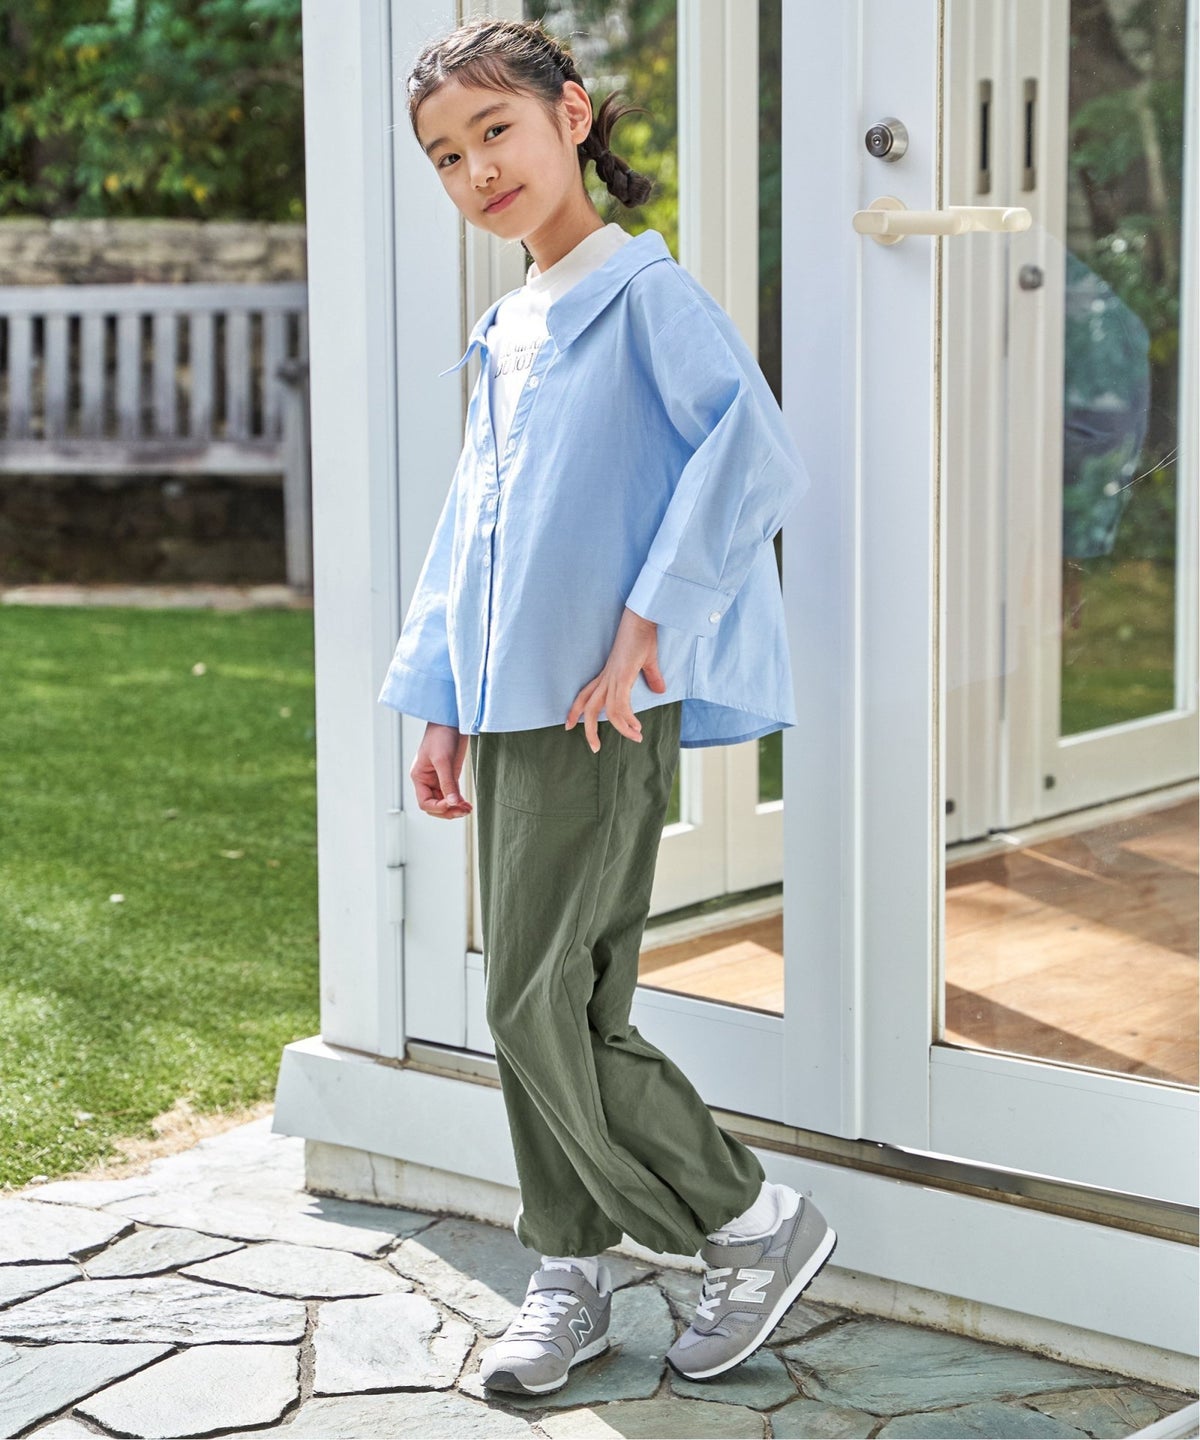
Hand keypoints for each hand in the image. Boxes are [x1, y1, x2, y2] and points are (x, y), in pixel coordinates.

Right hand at [411, 721, 472, 818]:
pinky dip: (460, 801)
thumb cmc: (441, 735)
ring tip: (468, 809)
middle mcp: (427, 781)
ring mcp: (439, 779)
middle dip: (448, 811)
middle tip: (463, 811)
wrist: (451, 720)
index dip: (438, 808)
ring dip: (455, 808)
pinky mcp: (451, 775)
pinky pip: (453, 794)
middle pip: (434, 806)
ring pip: (445, 802)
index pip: (425, 802)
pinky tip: (468, 804)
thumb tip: (453, 803)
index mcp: (419, 777)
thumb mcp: (443, 760)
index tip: (452, 804)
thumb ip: (447, 783)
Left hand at [565, 607, 666, 752]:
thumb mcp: (648, 660)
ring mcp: (613, 677)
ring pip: (606, 710)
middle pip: (589, 707)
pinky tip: (637, 726)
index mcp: (607, 674)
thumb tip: (660, 690)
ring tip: (634, 738)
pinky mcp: (622, 676)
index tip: (569, 725)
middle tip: (594, 748)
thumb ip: (652, 676)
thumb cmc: (642, 634)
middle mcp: (607, 678)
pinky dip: (627, 719)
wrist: (642, 618)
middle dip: (589, 729)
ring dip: (619, 728)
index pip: (585, 695)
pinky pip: (620, 704)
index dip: (575, 710)